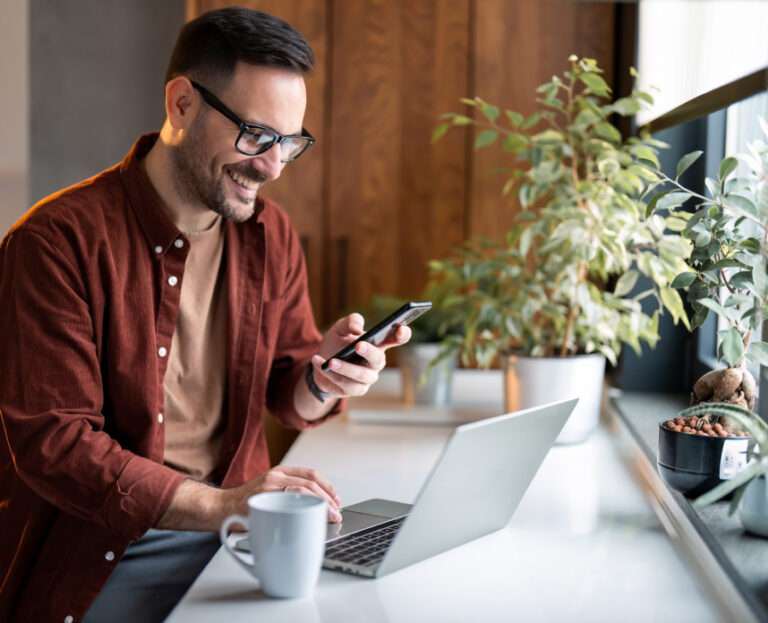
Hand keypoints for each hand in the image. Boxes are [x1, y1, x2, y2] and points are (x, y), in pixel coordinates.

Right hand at [223, 465, 342, 522]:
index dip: (327, 486)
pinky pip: (288, 505)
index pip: (311, 474)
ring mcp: (268, 488)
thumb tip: (316, 507)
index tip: (337, 499)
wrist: (219, 508)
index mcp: (280, 472)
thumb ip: (287, 494)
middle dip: (327, 499)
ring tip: (328, 517)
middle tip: (336, 513)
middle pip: (310, 484)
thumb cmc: (246, 504)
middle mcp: (275, 476)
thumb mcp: (270, 491)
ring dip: (320, 506)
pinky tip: (310, 520)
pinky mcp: (262, 501)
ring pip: (303, 492)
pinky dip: (303, 512)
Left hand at [312, 313, 411, 397]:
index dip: (402, 334)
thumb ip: (350, 321)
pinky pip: (345, 384)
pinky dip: (330, 374)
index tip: (401, 328)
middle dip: (369, 352)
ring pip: (361, 376)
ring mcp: (367, 378)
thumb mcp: (340, 328)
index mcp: (378, 344)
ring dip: (345, 368)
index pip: (395, 339)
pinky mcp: (354, 390)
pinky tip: (319, 363)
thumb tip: (358, 328)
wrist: (320, 364)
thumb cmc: (336, 344)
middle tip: (358, 345)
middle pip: (378, 359)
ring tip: (331, 361)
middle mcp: (375, 363)